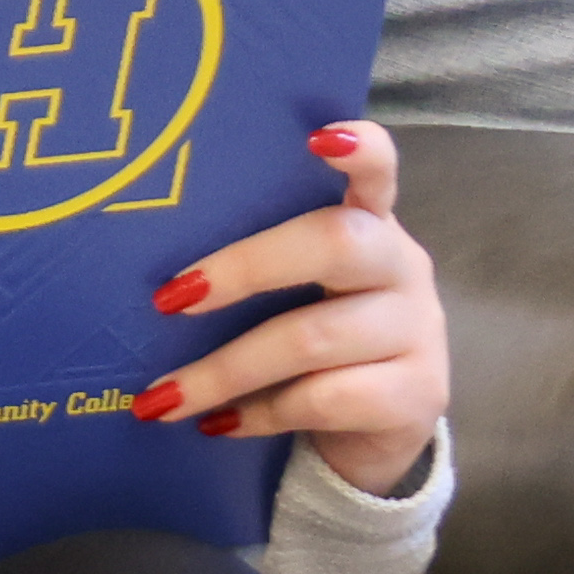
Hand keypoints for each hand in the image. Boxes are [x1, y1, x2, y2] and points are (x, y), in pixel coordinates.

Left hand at [145, 123, 448, 492]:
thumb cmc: (315, 346)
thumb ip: (260, 265)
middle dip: (242, 270)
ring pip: (311, 339)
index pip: (379, 170)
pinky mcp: (418, 396)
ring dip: (223, 371)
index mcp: (371, 224)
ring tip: (162, 399)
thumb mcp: (295, 294)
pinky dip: (258, 413)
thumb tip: (155, 276)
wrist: (376, 437)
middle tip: (167, 299)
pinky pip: (322, 398)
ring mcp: (418, 331)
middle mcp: (404, 266)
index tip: (318, 136)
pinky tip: (220, 424)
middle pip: (333, 244)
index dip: (359, 150)